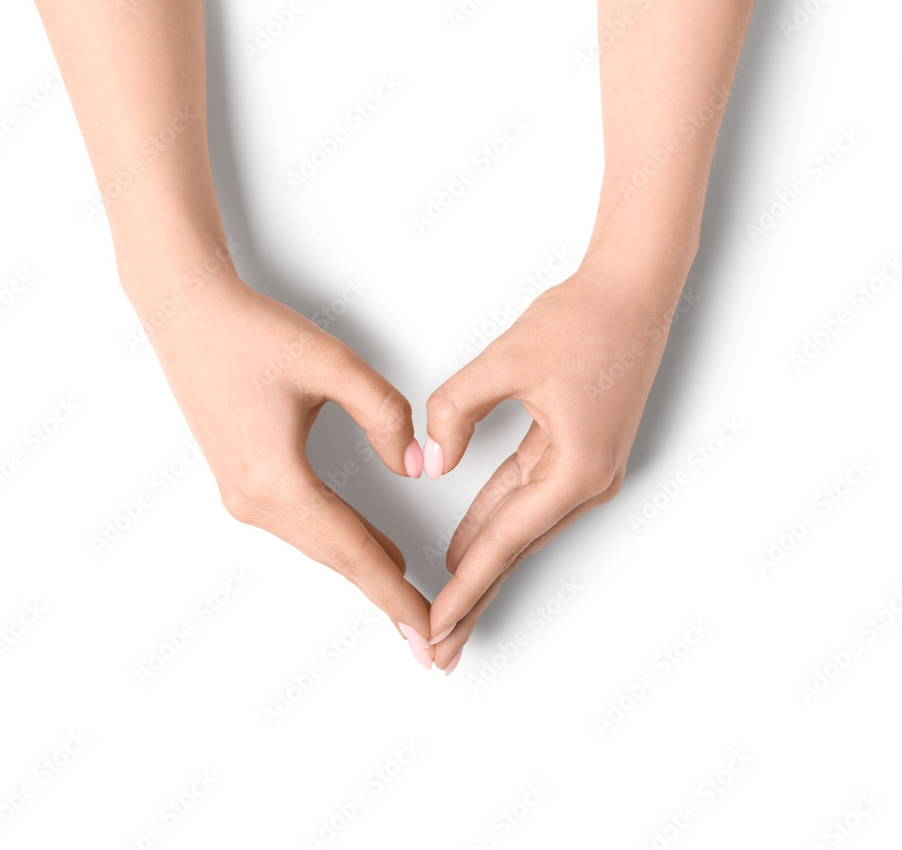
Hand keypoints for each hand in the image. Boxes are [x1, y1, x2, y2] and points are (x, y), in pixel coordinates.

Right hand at [128, 257, 434, 656]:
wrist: (186, 314)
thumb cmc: (252, 333)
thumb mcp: (333, 364)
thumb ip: (385, 415)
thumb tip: (416, 468)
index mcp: (276, 480)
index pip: (354, 553)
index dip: (397, 597)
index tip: (428, 635)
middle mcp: (254, 501)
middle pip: (338, 561)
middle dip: (388, 599)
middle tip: (430, 639)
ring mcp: (243, 496)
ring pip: (320, 546)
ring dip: (365, 572)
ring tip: (409, 603)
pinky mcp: (242, 482)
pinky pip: (304, 527)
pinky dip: (341, 545)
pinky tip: (371, 552)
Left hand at [423, 259, 685, 671]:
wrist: (633, 289)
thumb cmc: (582, 320)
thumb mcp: (506, 361)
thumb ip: (456, 411)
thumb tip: (432, 463)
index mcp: (575, 469)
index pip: (504, 543)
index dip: (465, 587)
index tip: (435, 626)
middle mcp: (586, 482)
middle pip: (514, 551)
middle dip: (473, 598)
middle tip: (441, 646)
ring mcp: (586, 470)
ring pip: (519, 529)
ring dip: (484, 566)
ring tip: (449, 608)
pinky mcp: (578, 453)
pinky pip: (525, 499)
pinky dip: (494, 524)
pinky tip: (466, 547)